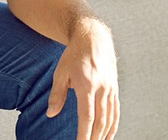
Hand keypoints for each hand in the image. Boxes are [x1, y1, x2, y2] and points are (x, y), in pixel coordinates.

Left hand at [47, 18, 119, 139]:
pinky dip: (113, 126)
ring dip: (104, 135)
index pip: (86, 117)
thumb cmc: (74, 54)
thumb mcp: (61, 71)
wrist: (93, 38)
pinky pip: (116, 111)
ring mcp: (110, 89)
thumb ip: (57, 94)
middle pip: (100, 121)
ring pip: (110, 118)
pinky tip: (108, 135)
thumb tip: (50, 114)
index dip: (83, 134)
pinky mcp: (114, 88)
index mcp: (86, 84)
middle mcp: (101, 88)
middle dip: (94, 138)